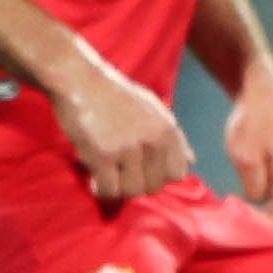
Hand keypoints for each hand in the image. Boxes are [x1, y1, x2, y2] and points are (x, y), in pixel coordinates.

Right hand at [47, 50, 199, 207]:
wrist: (81, 81)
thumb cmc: (115, 95)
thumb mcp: (154, 109)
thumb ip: (172, 136)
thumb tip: (191, 162)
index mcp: (168, 129)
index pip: (178, 173)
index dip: (160, 177)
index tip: (143, 171)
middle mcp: (153, 140)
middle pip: (155, 186)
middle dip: (137, 184)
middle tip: (121, 175)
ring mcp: (129, 149)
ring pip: (133, 191)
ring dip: (119, 189)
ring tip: (108, 177)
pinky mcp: (103, 156)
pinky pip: (110, 190)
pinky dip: (101, 190)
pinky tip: (95, 180)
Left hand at [225, 70, 272, 233]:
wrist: (262, 97)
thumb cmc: (253, 123)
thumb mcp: (245, 153)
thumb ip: (254, 184)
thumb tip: (256, 203)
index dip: (263, 234)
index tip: (236, 233)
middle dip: (266, 234)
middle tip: (234, 234)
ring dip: (265, 223)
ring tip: (236, 225)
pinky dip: (265, 213)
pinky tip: (242, 212)